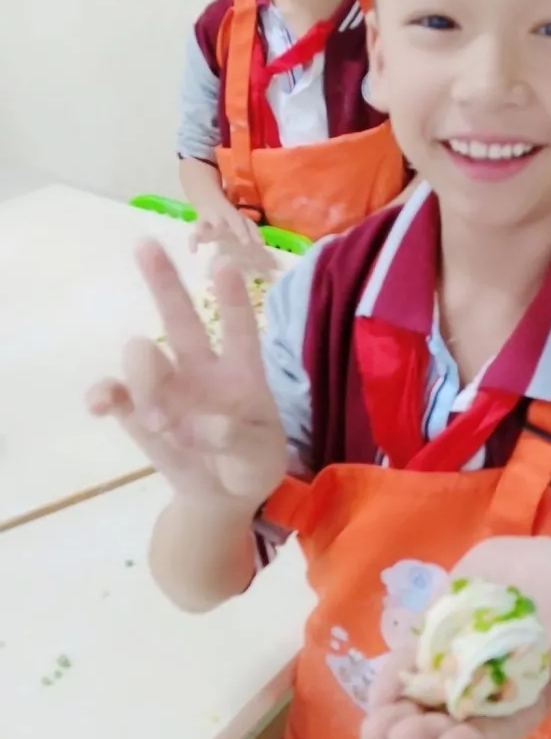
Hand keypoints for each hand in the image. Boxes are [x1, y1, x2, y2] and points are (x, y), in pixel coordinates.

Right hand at [86, 240, 286, 504]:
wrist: (223, 494)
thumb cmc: (252, 462)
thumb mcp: (261, 457)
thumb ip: (236, 439)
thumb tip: (195, 425)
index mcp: (241, 373)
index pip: (239, 328)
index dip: (233, 298)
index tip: (225, 263)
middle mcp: (201, 370)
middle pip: (180, 319)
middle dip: (163, 282)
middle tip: (145, 244)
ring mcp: (167, 389)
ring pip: (145, 358)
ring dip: (145, 379)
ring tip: (161, 422)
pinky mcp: (139, 412)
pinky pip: (115, 394)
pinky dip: (104, 394)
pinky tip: (100, 404)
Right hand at [190, 201, 261, 252]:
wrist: (206, 197)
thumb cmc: (228, 214)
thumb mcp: (241, 219)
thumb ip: (252, 231)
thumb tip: (262, 243)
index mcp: (233, 216)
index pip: (241, 223)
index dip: (247, 233)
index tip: (254, 244)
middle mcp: (221, 217)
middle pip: (227, 222)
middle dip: (236, 230)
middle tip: (244, 243)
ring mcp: (208, 220)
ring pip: (207, 225)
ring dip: (208, 232)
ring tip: (207, 241)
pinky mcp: (198, 225)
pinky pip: (193, 234)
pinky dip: (192, 241)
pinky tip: (193, 251)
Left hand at [361, 536, 550, 738]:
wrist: (543, 556)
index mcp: (525, 697)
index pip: (497, 729)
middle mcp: (487, 689)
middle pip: (453, 719)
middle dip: (424, 732)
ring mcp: (458, 664)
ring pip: (425, 696)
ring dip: (398, 714)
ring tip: (372, 732)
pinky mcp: (438, 637)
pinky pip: (412, 661)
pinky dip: (393, 677)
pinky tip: (375, 694)